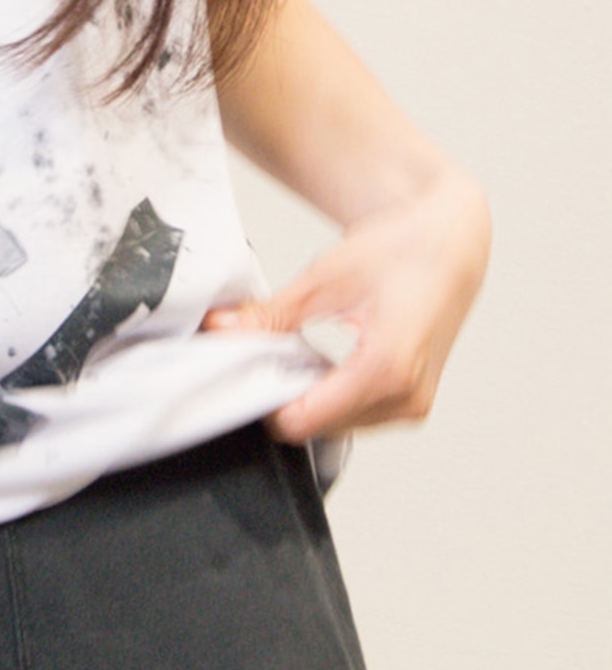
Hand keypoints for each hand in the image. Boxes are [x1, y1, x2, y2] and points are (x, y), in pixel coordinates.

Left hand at [202, 165, 489, 445]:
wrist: (450, 243)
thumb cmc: (400, 251)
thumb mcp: (325, 278)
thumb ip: (271, 313)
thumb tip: (220, 329)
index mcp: (386, 369)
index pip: (304, 421)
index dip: (262, 397)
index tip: (240, 365)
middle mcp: (406, 399)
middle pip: (317, 426)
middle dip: (281, 392)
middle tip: (261, 349)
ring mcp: (413, 406)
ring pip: (335, 425)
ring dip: (305, 394)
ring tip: (292, 347)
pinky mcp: (412, 402)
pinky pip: (355, 415)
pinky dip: (327, 392)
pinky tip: (316, 356)